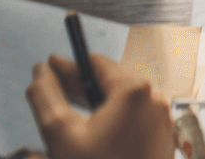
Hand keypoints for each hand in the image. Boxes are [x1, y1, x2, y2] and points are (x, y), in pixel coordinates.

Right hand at [25, 53, 174, 158]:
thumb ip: (45, 95)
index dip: (69, 65)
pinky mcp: (162, 139)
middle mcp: (155, 100)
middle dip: (79, 85)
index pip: (96, 64)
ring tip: (67, 109)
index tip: (49, 65)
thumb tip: (41, 71)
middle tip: (53, 84)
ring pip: (122, 101)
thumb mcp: (59, 132)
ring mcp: (162, 120)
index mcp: (134, 90)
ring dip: (94, 103)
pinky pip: (134, 118)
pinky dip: (111, 119)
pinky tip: (90, 131)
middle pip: (111, 80)